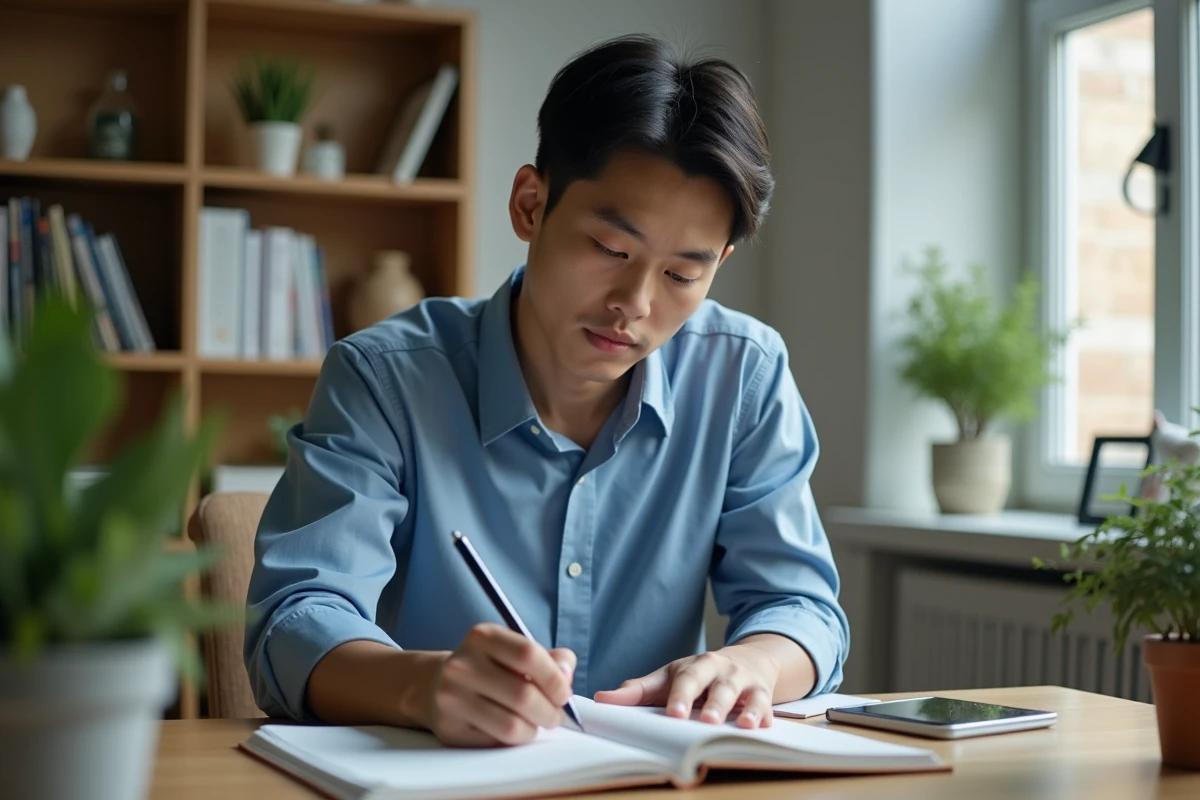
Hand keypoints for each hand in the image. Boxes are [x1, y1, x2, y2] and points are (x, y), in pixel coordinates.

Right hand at [424, 623, 575, 746]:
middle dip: (550, 711)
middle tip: (554, 715)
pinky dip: (513, 741)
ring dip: (533, 729)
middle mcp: (462, 665)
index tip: (563, 693)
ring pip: (512, 725)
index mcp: (483, 637)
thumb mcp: (514, 651)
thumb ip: (550, 659)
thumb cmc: (488, 668)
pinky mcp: (449, 729)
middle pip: (524, 695)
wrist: (434, 685)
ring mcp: (451, 698)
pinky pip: (496, 743)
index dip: (555, 678)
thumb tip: (566, 674)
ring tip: (534, 723)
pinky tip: (511, 729)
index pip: (528, 655)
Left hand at [593, 643, 782, 728]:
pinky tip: (764, 725)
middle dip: (714, 704)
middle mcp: (723, 671)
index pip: (687, 680)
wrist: (747, 660)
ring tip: (744, 725)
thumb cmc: (700, 674)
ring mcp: (745, 683)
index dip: (681, 696)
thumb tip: (602, 700)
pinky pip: (767, 706)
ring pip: (747, 695)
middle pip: (718, 686)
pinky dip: (766, 715)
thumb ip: (638, 690)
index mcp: (696, 666)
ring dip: (746, 709)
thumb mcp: (670, 676)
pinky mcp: (764, 695)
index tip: (674, 713)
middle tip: (707, 721)